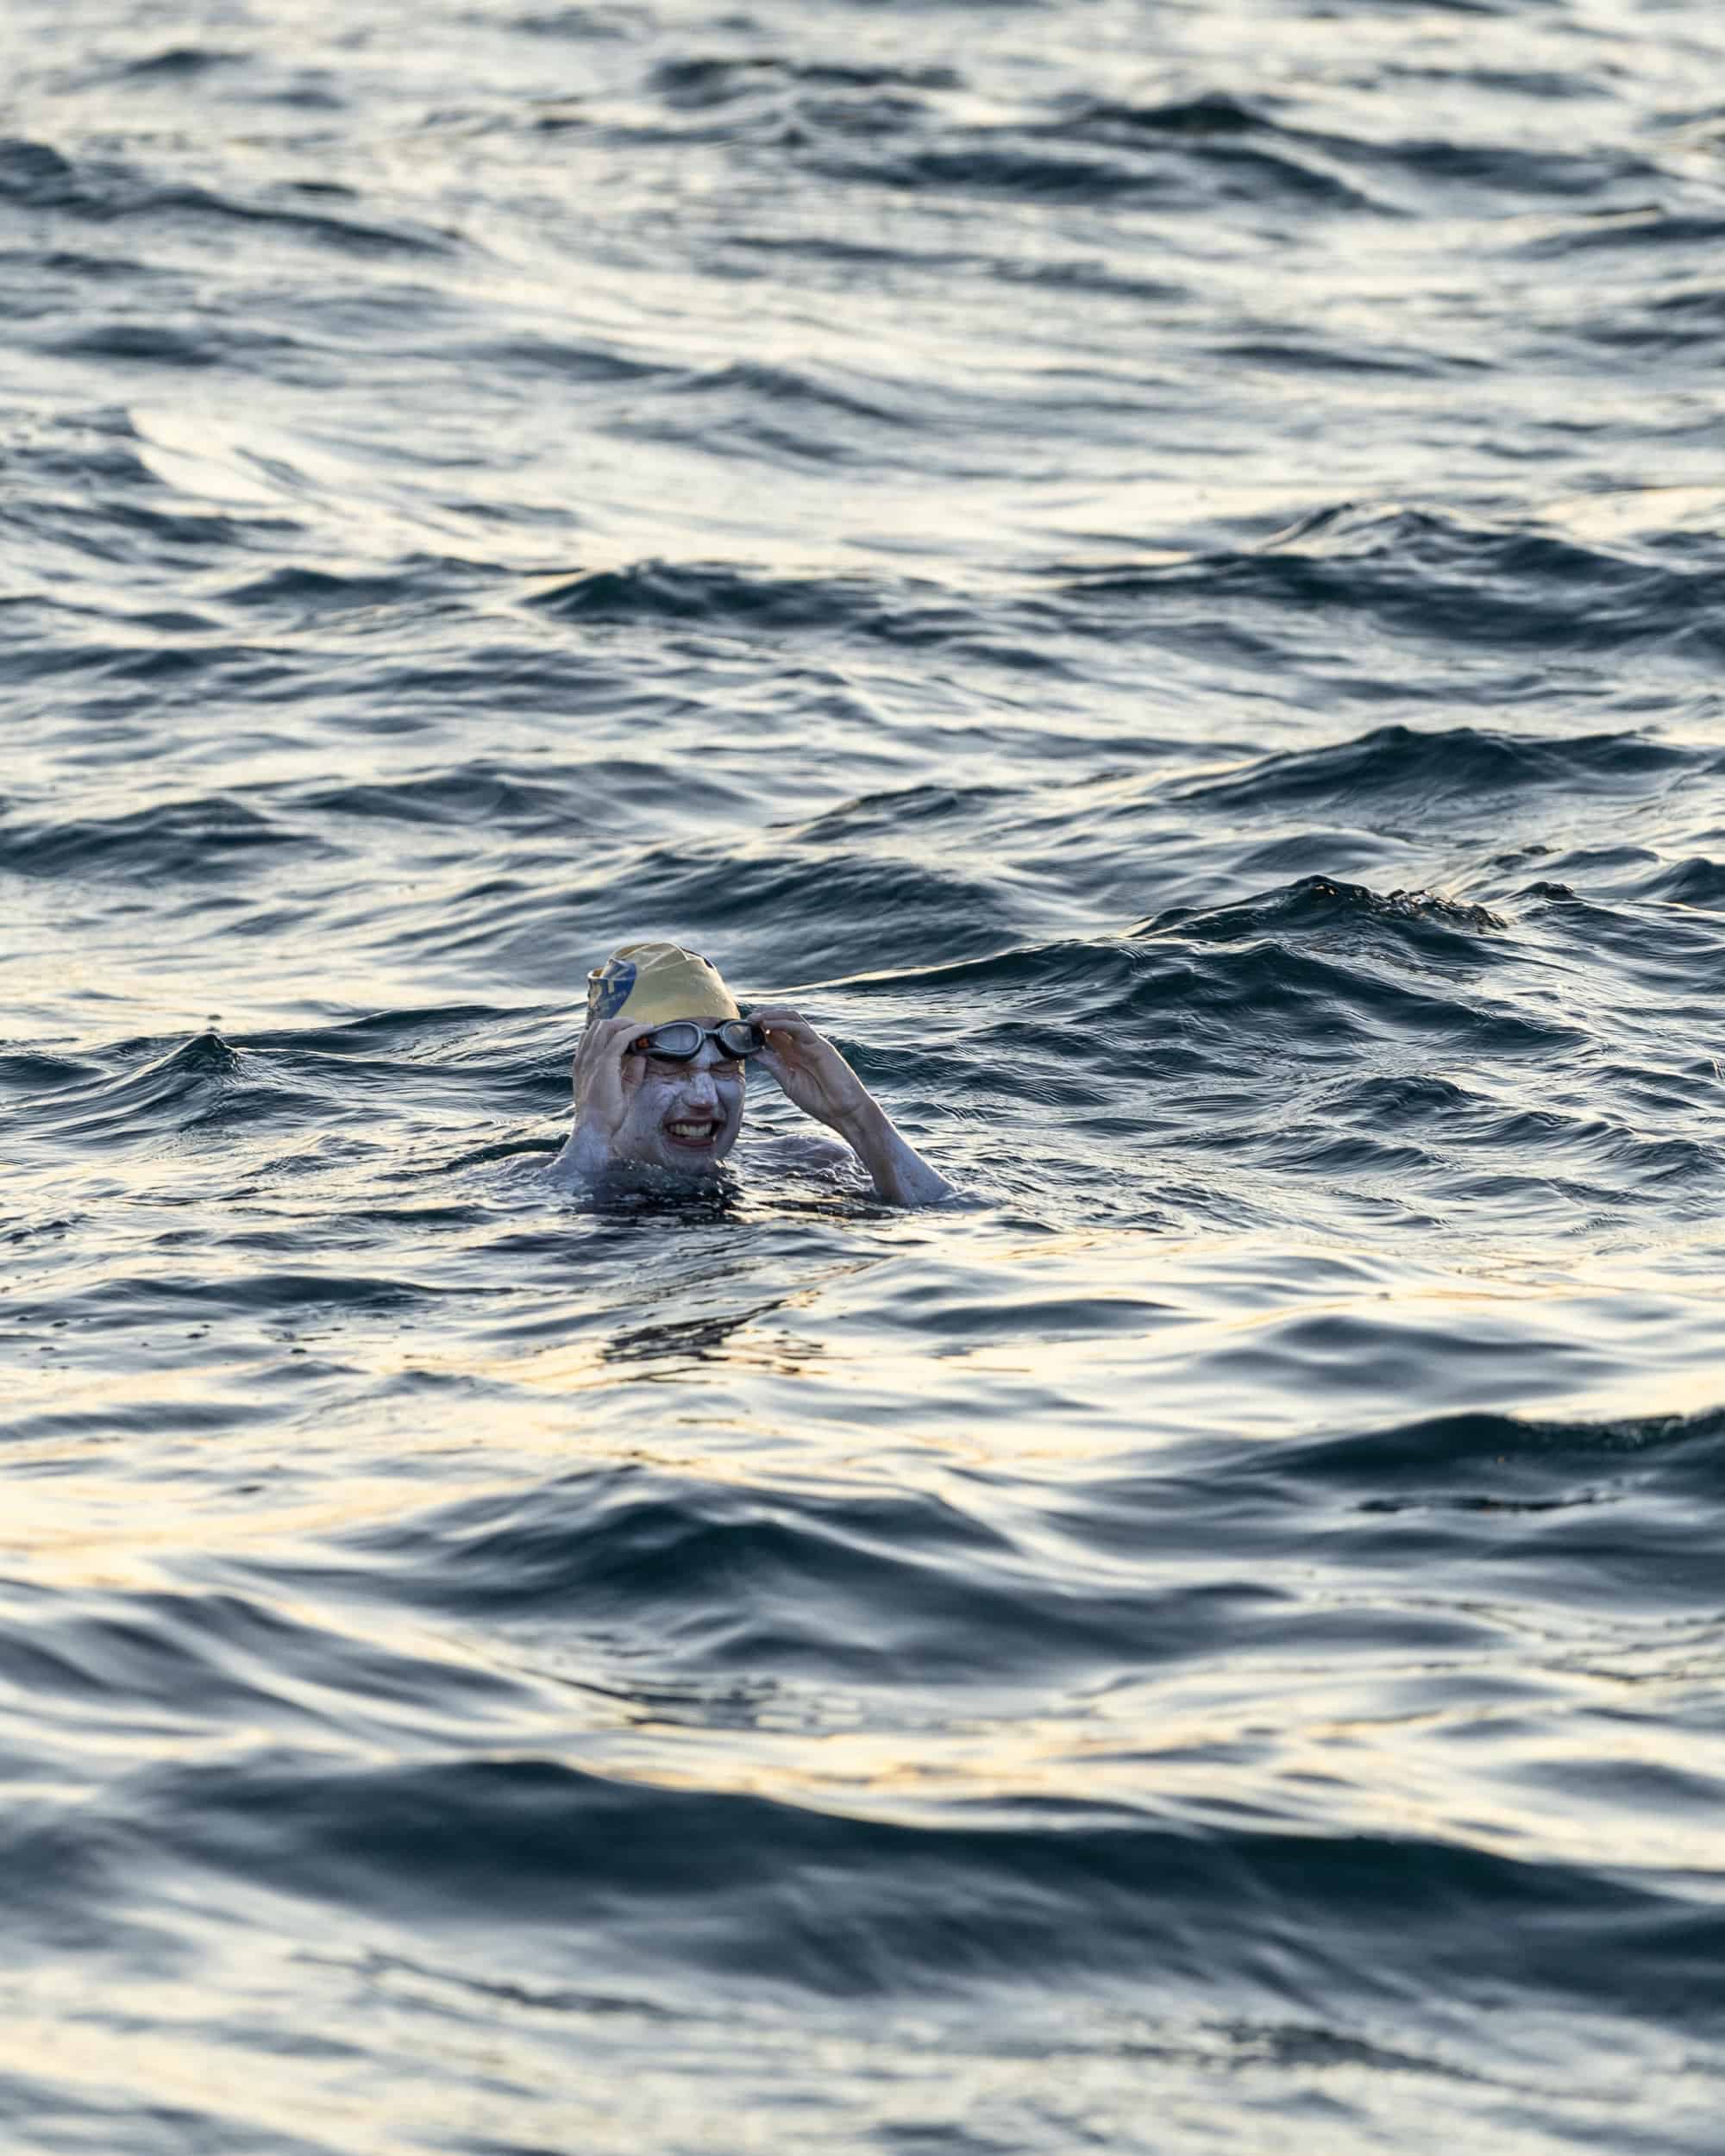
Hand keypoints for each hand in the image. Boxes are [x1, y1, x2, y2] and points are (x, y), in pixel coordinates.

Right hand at [569, 1014, 648, 1162]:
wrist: (594, 1128)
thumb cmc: (604, 1114)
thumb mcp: (621, 1089)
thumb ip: (631, 1072)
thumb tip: (642, 1056)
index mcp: (583, 1064)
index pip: (591, 1035)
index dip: (611, 1029)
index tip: (629, 1032)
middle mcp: (584, 1058)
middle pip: (599, 1025)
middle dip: (620, 1021)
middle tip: (638, 1027)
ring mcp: (592, 1059)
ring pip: (607, 1026)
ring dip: (627, 1023)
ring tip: (643, 1027)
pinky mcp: (604, 1063)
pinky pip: (621, 1038)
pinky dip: (635, 1031)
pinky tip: (647, 1030)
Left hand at [748, 1005, 872, 1134]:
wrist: (843, 1111)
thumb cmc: (819, 1100)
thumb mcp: (788, 1082)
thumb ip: (774, 1065)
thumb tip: (754, 1052)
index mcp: (792, 1056)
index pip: (773, 1035)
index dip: (757, 1030)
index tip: (741, 1030)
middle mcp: (801, 1046)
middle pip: (781, 1023)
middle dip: (763, 1018)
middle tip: (746, 1020)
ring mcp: (811, 1044)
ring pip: (791, 1019)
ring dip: (772, 1015)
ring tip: (755, 1018)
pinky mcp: (820, 1045)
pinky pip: (800, 1028)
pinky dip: (783, 1023)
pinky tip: (768, 1024)